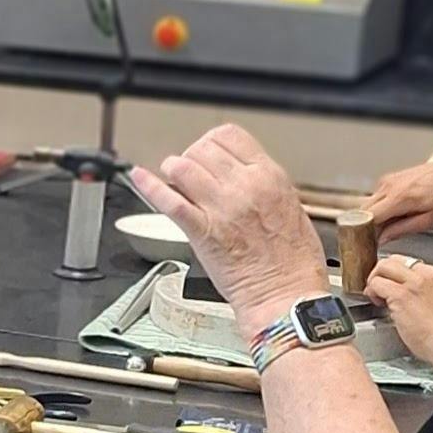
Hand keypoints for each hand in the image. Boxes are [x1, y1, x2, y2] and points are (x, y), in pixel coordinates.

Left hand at [129, 124, 330, 343]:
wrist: (285, 296)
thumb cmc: (293, 262)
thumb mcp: (291, 208)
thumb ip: (264, 186)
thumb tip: (240, 176)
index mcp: (270, 177)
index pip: (229, 136)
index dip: (211, 142)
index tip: (207, 153)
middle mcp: (245, 187)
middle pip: (202, 149)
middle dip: (191, 157)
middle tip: (190, 171)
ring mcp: (221, 208)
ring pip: (183, 168)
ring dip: (173, 170)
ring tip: (174, 179)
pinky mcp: (201, 231)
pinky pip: (169, 201)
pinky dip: (149, 187)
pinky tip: (139, 178)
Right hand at [364, 158, 432, 241]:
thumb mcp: (429, 221)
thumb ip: (402, 230)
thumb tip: (382, 238)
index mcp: (400, 198)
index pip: (368, 217)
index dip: (365, 230)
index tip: (368, 240)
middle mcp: (389, 186)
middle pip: (364, 210)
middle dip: (369, 224)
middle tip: (381, 234)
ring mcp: (387, 180)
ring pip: (369, 203)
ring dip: (376, 214)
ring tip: (396, 219)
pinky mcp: (388, 177)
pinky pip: (376, 196)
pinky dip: (382, 205)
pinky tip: (397, 209)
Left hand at [364, 256, 432, 365]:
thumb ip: (420, 288)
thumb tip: (400, 285)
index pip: (405, 261)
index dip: (392, 274)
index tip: (390, 285)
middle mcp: (425, 274)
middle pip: (391, 260)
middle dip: (380, 274)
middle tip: (379, 289)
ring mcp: (414, 283)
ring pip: (382, 267)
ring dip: (374, 282)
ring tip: (378, 297)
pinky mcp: (402, 294)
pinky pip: (376, 284)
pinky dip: (372, 293)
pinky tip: (379, 304)